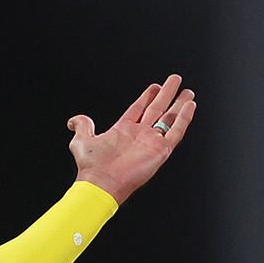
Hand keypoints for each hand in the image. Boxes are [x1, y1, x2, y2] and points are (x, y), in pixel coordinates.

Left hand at [67, 74, 195, 204]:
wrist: (102, 182)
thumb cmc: (92, 166)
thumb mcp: (82, 141)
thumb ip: (82, 126)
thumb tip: (73, 120)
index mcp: (123, 131)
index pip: (138, 108)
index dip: (147, 96)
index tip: (155, 86)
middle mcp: (139, 135)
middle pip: (157, 109)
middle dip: (167, 94)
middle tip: (175, 80)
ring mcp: (151, 142)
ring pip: (169, 119)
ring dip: (179, 105)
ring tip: (187, 92)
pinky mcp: (161, 150)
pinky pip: (176, 132)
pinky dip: (184, 118)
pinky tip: (190, 106)